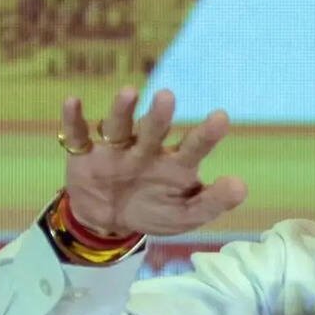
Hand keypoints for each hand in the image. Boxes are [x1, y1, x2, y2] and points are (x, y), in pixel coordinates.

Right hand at [56, 87, 247, 236]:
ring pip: (118, 127)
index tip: (220, 117)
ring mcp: (116, 150)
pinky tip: (73, 102)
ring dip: (122, 110)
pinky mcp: (85, 155)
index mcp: (176, 163)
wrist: (109, 221)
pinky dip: (73, 120)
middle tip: (167, 97)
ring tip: (128, 93)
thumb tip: (241, 186)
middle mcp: (147, 149)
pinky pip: (78, 135)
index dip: (207, 134)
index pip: (194, 146)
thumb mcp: (185, 215)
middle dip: (160, 115)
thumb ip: (213, 202)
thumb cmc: (155, 210)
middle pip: (154, 130)